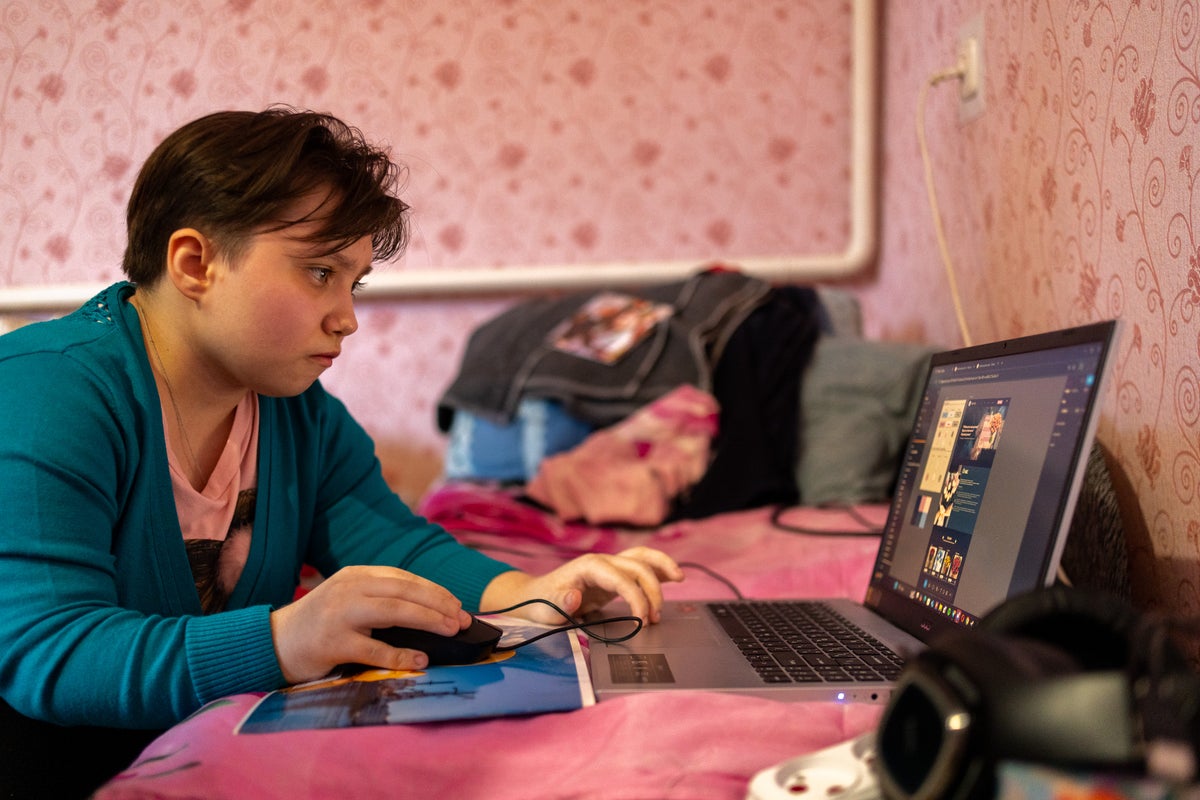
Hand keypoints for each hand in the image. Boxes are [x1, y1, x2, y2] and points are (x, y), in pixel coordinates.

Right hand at [269, 565, 471, 683]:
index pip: (403, 577)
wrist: (274, 642)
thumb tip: (429, 609)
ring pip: (394, 612)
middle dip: (438, 603)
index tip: (456, 603)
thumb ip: (379, 597)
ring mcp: (340, 615)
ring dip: (428, 620)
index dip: (433, 589)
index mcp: (355, 575)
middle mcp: (348, 590)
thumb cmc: (320, 623)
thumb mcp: (348, 598)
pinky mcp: (333, 644)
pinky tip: (421, 659)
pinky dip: (401, 655)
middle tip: (462, 619)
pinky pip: (374, 650)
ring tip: (451, 630)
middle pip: (404, 591)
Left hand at [481, 546, 683, 624]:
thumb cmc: (541, 603)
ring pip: (642, 557)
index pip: (623, 579)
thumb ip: (561, 602)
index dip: (637, 598)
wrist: (534, 597)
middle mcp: (602, 562)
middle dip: (652, 591)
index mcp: (588, 566)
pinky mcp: (613, 576)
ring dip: (661, 567)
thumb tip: (576, 596)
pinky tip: (673, 575)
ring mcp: (609, 566)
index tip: (642, 620)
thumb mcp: (547, 608)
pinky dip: (658, 568)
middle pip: (637, 566)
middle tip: (655, 618)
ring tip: (679, 579)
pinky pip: (640, 566)